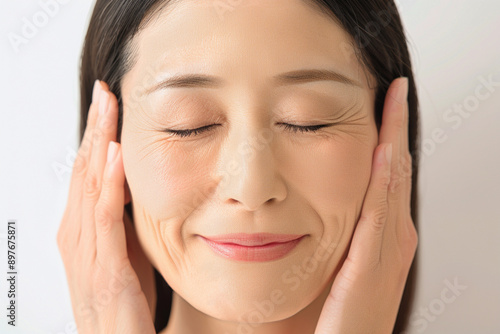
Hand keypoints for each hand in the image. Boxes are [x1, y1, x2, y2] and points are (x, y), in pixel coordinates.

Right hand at [57, 80, 155, 332]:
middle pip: (83, 169)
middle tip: (104, 92)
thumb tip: (137, 185)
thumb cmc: (124, 302)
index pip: (86, 172)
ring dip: (99, 142)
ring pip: (89, 184)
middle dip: (95, 128)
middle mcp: (76, 234)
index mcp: (82, 229)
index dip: (96, 136)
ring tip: (108, 108)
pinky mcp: (103, 265)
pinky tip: (116, 155)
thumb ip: (125, 219)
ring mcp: (86, 249)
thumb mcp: (125, 251)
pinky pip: (105, 216)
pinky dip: (109, 182)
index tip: (107, 105)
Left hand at [314, 78, 417, 333]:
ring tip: (395, 104)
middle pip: (395, 173)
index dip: (389, 137)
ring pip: (393, 186)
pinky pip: (380, 215)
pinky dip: (385, 182)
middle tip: (395, 91)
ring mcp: (387, 251)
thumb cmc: (338, 315)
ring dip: (395, 142)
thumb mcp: (339, 265)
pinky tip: (384, 154)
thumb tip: (322, 203)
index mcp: (383, 237)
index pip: (386, 177)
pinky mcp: (374, 266)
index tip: (384, 102)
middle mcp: (392, 239)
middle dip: (397, 130)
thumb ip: (340, 235)